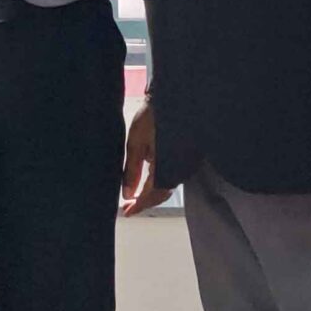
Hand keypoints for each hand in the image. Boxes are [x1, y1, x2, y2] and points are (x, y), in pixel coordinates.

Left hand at [122, 98, 173, 215]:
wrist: (171, 98)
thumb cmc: (151, 117)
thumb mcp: (135, 142)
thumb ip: (132, 170)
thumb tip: (127, 193)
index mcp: (166, 166)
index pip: (152, 194)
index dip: (139, 205)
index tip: (127, 212)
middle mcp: (178, 168)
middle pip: (161, 194)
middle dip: (144, 202)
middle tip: (128, 208)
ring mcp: (183, 164)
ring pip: (167, 187)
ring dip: (151, 195)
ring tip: (134, 199)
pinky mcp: (184, 158)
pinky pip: (171, 177)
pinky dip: (158, 185)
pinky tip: (146, 185)